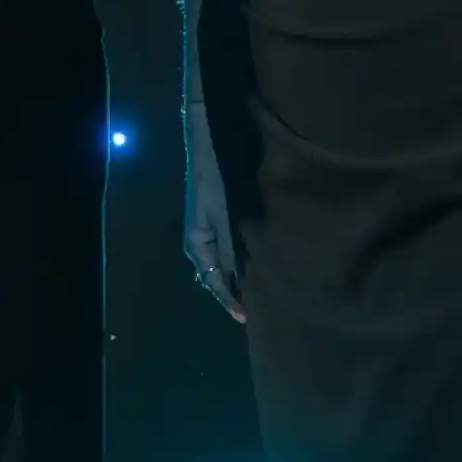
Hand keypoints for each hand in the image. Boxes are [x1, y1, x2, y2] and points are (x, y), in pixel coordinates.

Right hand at [184, 101, 243, 322]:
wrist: (213, 142)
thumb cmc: (218, 181)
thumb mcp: (224, 220)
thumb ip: (231, 252)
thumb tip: (242, 283)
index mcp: (198, 242)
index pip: (214, 281)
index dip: (231, 301)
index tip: (248, 318)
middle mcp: (202, 238)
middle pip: (217, 273)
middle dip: (236, 289)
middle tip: (260, 307)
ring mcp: (210, 226)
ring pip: (224, 259)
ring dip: (241, 273)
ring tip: (263, 288)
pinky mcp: (220, 214)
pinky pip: (230, 246)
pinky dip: (242, 257)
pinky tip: (259, 259)